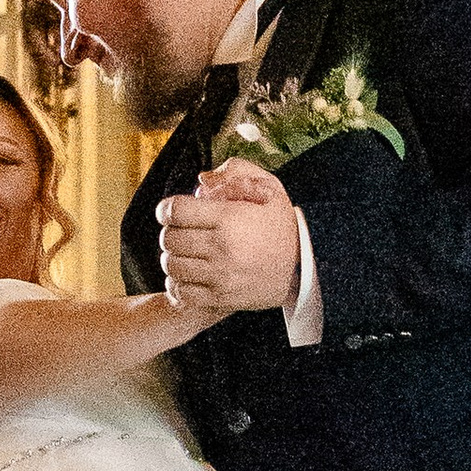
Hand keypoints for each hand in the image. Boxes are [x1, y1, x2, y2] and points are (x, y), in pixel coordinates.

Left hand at [157, 160, 298, 321]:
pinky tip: (187, 275)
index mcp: (229, 219)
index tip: (172, 211)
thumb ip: (236, 172)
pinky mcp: (221, 298)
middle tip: (182, 231)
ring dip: (173, 257)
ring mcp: (221, 276)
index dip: (167, 208)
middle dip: (171, 231)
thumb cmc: (282, 225)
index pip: (175, 211)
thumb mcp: (269, 188)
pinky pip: (182, 292)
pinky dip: (177, 284)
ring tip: (185, 253)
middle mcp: (222, 248)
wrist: (304, 269)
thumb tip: (202, 180)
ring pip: (172, 265)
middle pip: (169, 238)